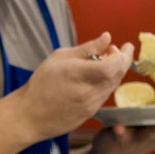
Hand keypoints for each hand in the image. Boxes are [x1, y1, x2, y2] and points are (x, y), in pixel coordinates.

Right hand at [10, 32, 133, 140]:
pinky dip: (107, 82)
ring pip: (113, 85)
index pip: (111, 66)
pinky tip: (98, 76)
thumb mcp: (59, 58)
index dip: (120, 56)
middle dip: (123, 60)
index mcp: (77, 75)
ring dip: (116, 71)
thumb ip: (86, 49)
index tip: (118, 46)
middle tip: (120, 49)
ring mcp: (91, 105)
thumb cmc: (41, 83)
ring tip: (107, 60)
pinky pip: (105, 95)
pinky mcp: (91, 113)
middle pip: (117, 75)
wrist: (31, 115)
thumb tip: (107, 38)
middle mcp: (87, 92)